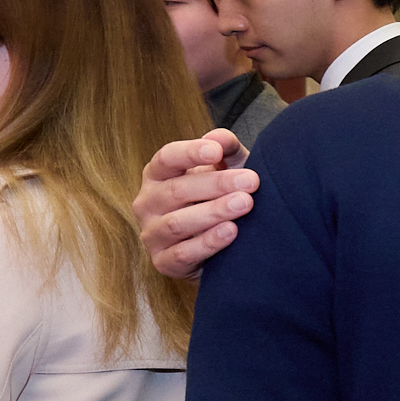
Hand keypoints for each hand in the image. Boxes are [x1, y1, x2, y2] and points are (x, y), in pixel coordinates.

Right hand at [136, 130, 255, 279]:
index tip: (216, 151)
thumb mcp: (226, 168)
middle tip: (252, 180)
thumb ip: (225, 149)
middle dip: (217, 184)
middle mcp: (147, 202)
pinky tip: (231, 232)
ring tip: (245, 204)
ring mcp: (151, 234)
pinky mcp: (163, 262)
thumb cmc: (220, 196)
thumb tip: (219, 137)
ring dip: (214, 212)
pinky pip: (183, 253)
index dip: (190, 152)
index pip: (166, 158)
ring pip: (178, 223)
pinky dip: (208, 243)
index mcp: (158, 174)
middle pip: (177, 190)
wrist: (222, 244)